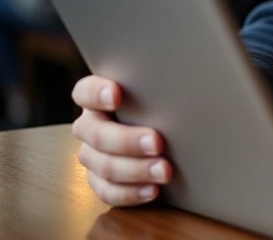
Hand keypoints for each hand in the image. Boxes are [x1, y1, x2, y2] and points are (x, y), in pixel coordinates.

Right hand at [71, 75, 171, 206]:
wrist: (161, 135)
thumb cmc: (159, 105)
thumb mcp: (154, 93)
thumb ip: (156, 87)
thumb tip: (187, 80)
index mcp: (96, 99)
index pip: (85, 92)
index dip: (97, 94)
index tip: (117, 94)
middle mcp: (90, 127)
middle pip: (98, 135)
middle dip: (128, 140)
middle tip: (157, 142)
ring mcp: (92, 156)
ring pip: (104, 166)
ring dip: (136, 170)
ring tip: (164, 171)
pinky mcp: (100, 181)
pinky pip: (109, 192)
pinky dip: (131, 193)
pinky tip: (153, 190)